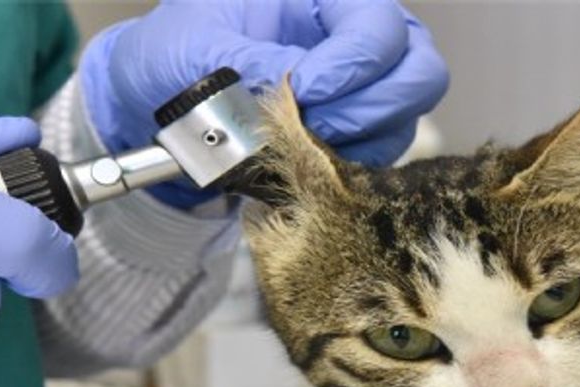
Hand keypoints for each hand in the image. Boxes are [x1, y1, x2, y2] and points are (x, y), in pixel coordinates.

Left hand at [81, 0, 448, 203]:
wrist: (158, 100)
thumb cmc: (177, 52)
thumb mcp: (197, 44)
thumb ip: (249, 63)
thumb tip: (295, 90)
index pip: (380, 26)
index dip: (351, 65)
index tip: (303, 92)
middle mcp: (358, 40)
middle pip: (422, 72)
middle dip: (371, 106)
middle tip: (313, 123)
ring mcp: (364, 91)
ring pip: (404, 121)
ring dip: (356, 141)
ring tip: (297, 143)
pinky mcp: (354, 136)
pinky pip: (379, 159)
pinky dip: (345, 167)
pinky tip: (302, 161)